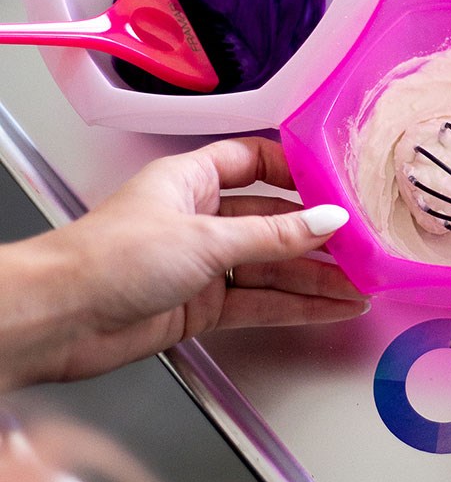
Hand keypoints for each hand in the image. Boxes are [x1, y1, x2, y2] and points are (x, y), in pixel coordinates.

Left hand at [0, 137, 366, 387]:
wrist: (58, 320)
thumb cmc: (112, 257)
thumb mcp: (205, 238)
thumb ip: (274, 236)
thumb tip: (328, 221)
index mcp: (191, 180)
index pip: (253, 161)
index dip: (294, 171)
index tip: (334, 184)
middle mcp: (199, 218)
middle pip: (270, 221)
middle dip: (315, 237)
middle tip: (360, 245)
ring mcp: (201, 264)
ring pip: (269, 267)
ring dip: (313, 279)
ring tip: (358, 286)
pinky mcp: (200, 306)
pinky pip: (258, 301)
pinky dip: (293, 306)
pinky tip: (328, 309)